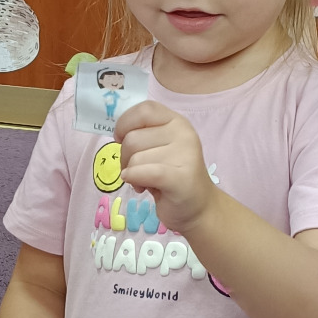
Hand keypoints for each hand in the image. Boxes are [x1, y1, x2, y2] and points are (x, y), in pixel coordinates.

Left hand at [115, 101, 215, 236]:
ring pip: (134, 159)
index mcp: (176, 121)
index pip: (144, 109)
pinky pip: (143, 172)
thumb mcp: (158, 147)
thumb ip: (142, 135)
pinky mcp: (181, 178)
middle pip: (132, 138)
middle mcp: (183, 133)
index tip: (121, 140)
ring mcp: (185, 154)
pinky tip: (141, 186)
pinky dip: (134, 179)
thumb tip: (118, 136)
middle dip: (125, 158)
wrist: (198, 208)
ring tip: (145, 182)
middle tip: (138, 171)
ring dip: (131, 173)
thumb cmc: (171, 176)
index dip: (124, 124)